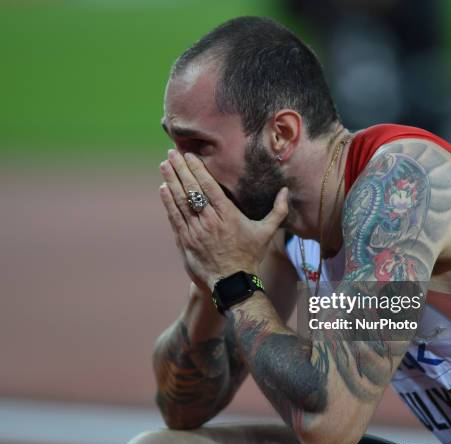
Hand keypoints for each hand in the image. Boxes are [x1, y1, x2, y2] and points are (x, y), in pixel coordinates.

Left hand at [159, 149, 287, 290]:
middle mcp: (210, 221)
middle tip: (171, 153)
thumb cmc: (250, 256)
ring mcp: (196, 231)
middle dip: (180, 170)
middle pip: (192, 190)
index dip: (197, 169)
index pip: (209, 187)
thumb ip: (278, 210)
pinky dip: (168, 203)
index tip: (189, 155)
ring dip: (171, 182)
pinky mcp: (187, 241)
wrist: (232, 283)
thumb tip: (287, 191)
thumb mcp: (266, 233)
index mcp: (228, 215)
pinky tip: (163, 189)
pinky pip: (175, 218)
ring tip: (164, 165)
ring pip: (180, 202)